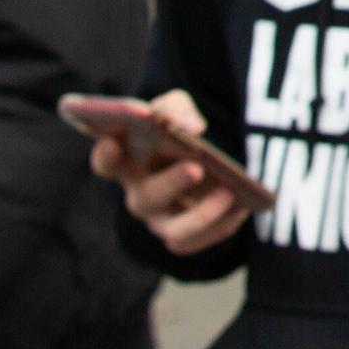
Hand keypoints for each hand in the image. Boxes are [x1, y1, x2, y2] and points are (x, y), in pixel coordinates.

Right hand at [92, 88, 252, 258]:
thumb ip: (176, 108)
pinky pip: (201, 241)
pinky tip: (243, 206)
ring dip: (202, 214)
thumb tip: (192, 127)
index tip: (112, 141)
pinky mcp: (184, 237)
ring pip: (174, 230)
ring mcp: (160, 220)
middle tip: (195, 168)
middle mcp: (139, 195)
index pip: (105, 163)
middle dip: (171, 183)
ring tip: (228, 192)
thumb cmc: (177, 130)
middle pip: (146, 198)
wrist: (204, 158)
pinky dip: (223, 225)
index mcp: (127, 162)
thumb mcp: (175, 108)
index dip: (106, 154)